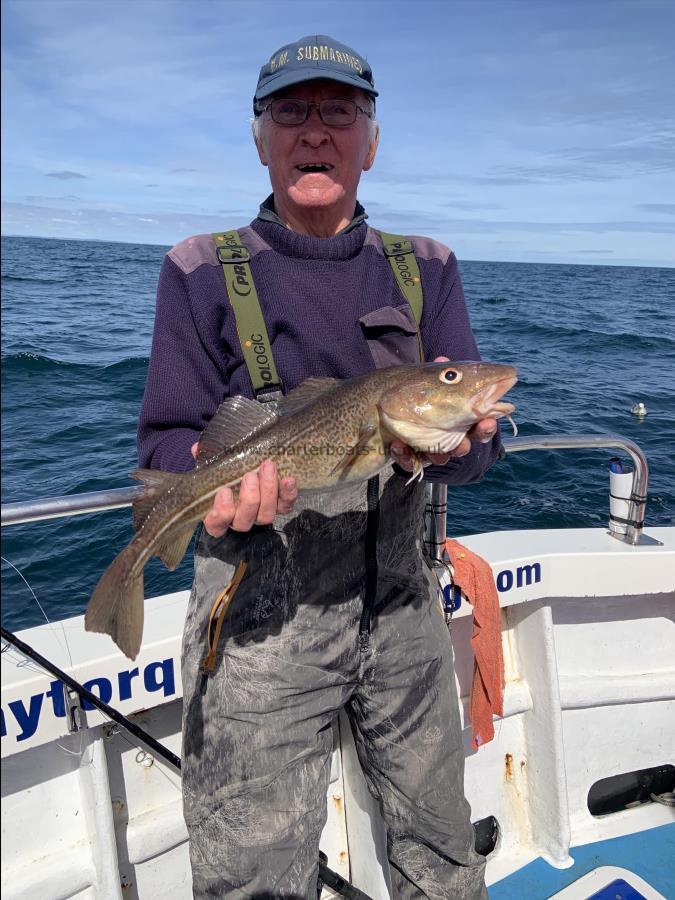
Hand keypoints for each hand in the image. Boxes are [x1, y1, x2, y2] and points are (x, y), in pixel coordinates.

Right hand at [191, 445, 297, 536]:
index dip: (220, 514)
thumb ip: (206, 458)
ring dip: (268, 492)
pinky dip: (288, 494)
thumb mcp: (215, 462)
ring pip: (265, 515)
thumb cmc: (228, 468)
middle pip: (244, 521)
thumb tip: (197, 449)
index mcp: (220, 513)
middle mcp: (241, 518)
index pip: (216, 526)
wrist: (253, 462)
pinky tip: (288, 479)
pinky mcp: (281, 507)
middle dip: (249, 499)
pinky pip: (286, 506)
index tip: (224, 492)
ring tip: (267, 468)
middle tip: (250, 476)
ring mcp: (261, 514)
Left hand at [390, 356, 497, 470]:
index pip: (477, 426)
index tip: (487, 421)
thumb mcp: (427, 380)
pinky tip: (398, 446)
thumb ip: (439, 374)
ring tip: (434, 450)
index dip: (485, 427)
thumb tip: (443, 359)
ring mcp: (426, 447)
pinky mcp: (407, 456)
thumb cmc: (413, 392)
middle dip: (466, 445)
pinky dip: (405, 456)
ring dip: (438, 455)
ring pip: (439, 458)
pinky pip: (409, 462)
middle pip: (462, 446)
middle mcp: (445, 435)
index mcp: (458, 418)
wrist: (381, 405)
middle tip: (463, 443)